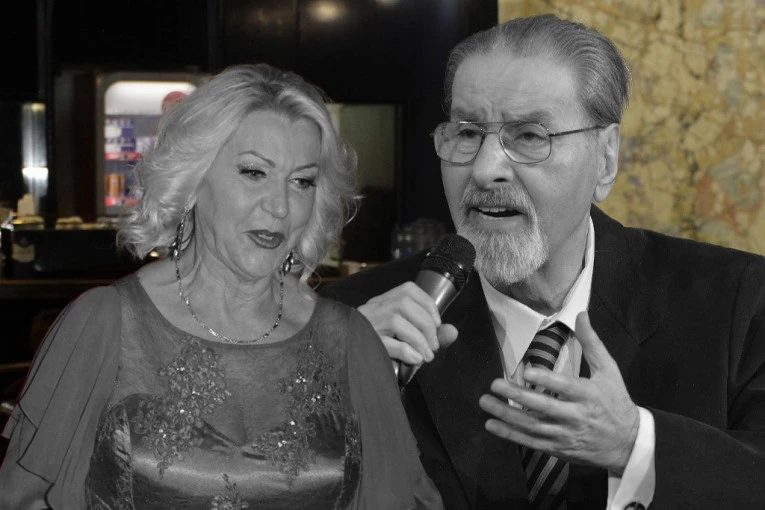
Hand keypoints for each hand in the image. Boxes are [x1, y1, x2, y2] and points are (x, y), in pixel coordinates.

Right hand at [358, 282, 457, 364]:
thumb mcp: (407, 335)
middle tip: (433, 346)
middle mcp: (374, 308)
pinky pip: (390, 344)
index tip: (436, 323)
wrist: (352, 359)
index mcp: (383, 302)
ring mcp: (367, 324)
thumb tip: (453, 332)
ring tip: (426, 356)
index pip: (408, 289)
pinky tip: (415, 359)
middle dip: (427, 326)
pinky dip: (408, 352)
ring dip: (419, 341)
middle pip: (405, 305)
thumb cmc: (383, 346)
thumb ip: (431, 333)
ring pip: (397, 321)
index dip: (428, 304)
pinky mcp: (365, 343)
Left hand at [478, 311, 639, 473]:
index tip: (526, 371)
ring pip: (533, 426)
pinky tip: (492, 425)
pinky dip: (510, 435)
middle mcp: (575, 416)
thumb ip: (592, 343)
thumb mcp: (609, 370)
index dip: (546, 380)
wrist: (628, 443)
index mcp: (588, 395)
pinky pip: (531, 442)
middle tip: (494, 384)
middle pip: (544, 407)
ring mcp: (565, 434)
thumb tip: (581, 314)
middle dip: (518, 396)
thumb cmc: (616, 402)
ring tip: (485, 403)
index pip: (565, 387)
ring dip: (507, 415)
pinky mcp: (558, 448)